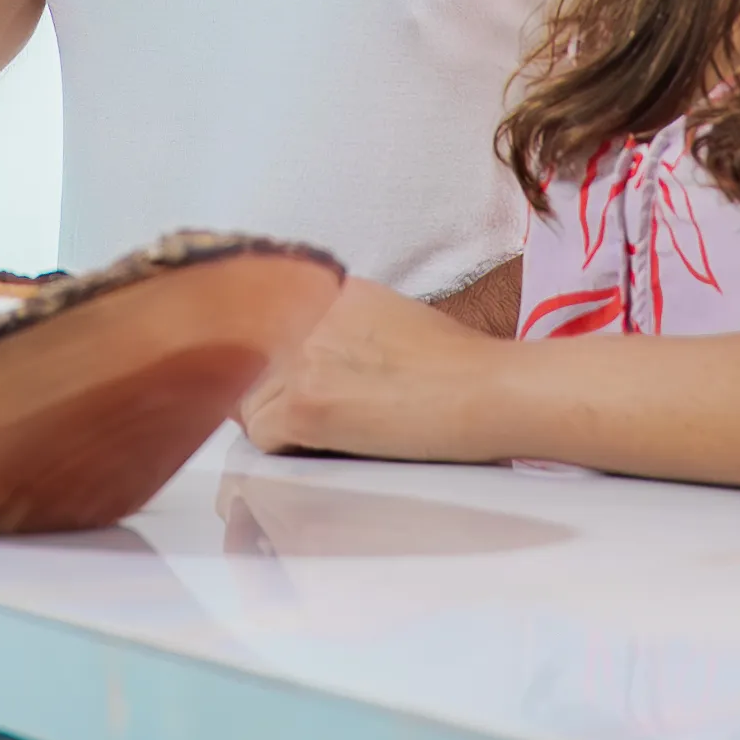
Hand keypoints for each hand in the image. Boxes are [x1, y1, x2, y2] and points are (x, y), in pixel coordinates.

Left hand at [238, 278, 515, 463]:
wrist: (490, 390)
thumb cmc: (461, 368)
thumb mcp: (390, 317)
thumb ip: (341, 330)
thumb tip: (310, 365)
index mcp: (330, 289)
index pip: (268, 329)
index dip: (277, 367)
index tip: (296, 389)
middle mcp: (307, 313)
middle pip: (253, 366)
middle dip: (274, 397)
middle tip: (321, 422)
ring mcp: (303, 357)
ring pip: (249, 402)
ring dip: (280, 425)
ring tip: (334, 435)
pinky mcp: (307, 404)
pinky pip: (261, 435)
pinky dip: (287, 451)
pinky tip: (333, 447)